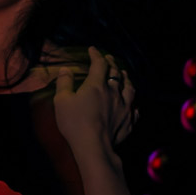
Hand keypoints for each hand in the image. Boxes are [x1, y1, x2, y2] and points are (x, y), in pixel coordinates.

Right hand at [51, 47, 131, 161]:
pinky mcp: (129, 121)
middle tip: (108, 58)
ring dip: (127, 79)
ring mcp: (124, 107)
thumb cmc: (74, 122)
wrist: (94, 145)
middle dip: (111, 64)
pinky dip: (133, 104)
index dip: (96, 55)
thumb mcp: (62, 101)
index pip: (99, 64)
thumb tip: (65, 69)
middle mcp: (114, 92)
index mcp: (97, 85)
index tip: (92, 49)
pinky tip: (132, 105)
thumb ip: (64, 83)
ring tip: (124, 74)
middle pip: (116, 74)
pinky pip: (134, 109)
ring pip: (129, 88)